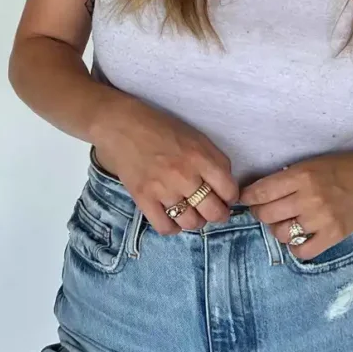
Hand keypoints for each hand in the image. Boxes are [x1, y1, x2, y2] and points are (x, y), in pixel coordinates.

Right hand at [92, 95, 239, 236]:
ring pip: (191, 223)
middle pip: (213, 211)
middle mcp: (184, 175)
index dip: (230, 197)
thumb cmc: (160, 126)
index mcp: (200, 156)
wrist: (122, 124)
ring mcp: (163, 189)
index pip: (229, 189)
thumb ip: (212, 160)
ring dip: (195, 221)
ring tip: (191, 212)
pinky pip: (166, 227)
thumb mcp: (194, 136)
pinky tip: (172, 217)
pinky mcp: (143, 198)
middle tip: (213, 210)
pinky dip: (173, 227)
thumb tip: (225, 186)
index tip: (226, 197)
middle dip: (218, 214)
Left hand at [239, 152, 352, 259]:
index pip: (261, 192)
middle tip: (264, 210)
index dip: (248, 197)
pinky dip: (295, 246)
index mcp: (301, 175)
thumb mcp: (309, 164)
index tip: (245, 199)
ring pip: (281, 234)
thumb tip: (256, 193)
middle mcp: (309, 198)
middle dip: (260, 213)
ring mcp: (321, 219)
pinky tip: (298, 236)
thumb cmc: (339, 168)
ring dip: (277, 229)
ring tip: (285, 221)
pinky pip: (302, 251)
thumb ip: (286, 179)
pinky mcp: (333, 235)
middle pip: (267, 215)